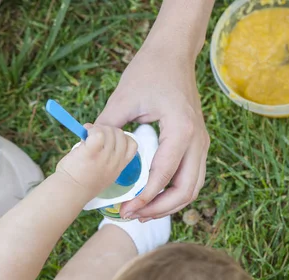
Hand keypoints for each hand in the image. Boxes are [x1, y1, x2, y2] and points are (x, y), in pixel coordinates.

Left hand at [56, 125, 136, 201]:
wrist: (69, 193)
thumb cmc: (80, 183)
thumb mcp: (102, 175)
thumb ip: (106, 158)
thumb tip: (98, 135)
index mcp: (119, 167)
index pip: (132, 145)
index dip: (122, 137)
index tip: (108, 140)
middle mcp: (115, 163)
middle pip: (121, 134)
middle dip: (108, 130)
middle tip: (94, 135)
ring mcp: (105, 158)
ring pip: (109, 131)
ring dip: (97, 128)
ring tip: (86, 135)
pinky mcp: (92, 153)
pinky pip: (98, 133)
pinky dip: (91, 130)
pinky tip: (85, 135)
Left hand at [96, 46, 209, 219]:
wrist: (173, 54)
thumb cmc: (149, 71)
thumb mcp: (122, 98)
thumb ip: (106, 127)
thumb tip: (87, 148)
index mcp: (181, 130)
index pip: (164, 175)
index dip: (144, 198)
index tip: (124, 210)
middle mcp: (198, 141)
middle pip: (185, 191)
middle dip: (159, 209)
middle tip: (132, 216)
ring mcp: (202, 145)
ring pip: (192, 189)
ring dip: (168, 206)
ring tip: (142, 214)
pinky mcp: (198, 147)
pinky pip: (191, 180)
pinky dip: (174, 195)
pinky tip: (152, 200)